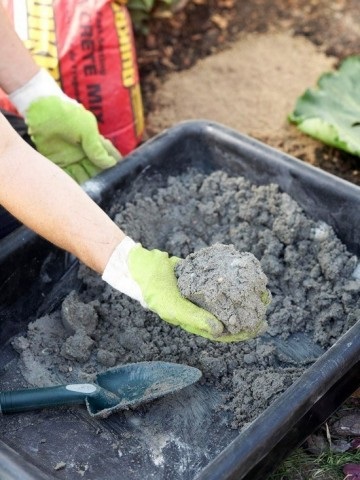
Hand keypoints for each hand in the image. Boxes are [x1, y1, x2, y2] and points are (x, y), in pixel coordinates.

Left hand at [25, 97, 120, 183]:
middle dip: (102, 179)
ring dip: (88, 184)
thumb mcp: (87, 129)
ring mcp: (71, 159)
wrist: (39, 109)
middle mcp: (84, 153)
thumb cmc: (67, 114)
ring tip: (93, 193)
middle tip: (106, 190)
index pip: (108, 157)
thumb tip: (111, 164)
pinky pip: (67, 177)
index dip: (115, 167)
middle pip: (97, 170)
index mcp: (94, 143)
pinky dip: (72, 184)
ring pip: (84, 176)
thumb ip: (97, 148)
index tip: (122, 178)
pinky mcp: (58, 163)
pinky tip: (77, 191)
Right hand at [102, 238, 265, 341]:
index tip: (260, 325)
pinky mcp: (201, 277)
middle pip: (229, 314)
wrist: (143, 267)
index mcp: (195, 321)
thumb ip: (196, 319)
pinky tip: (243, 272)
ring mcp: (202, 292)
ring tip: (259, 289)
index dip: (242, 331)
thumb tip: (221, 331)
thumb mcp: (173, 308)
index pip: (223, 331)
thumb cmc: (155, 291)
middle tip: (265, 304)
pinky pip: (219, 279)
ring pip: (226, 296)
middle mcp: (201, 308)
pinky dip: (231, 278)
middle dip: (247, 312)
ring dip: (242, 294)